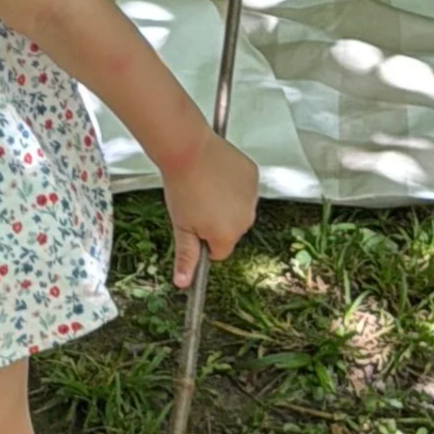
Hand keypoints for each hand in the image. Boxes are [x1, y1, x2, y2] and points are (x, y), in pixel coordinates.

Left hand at [165, 135, 258, 288]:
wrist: (188, 150)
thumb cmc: (182, 187)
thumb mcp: (180, 226)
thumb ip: (186, 256)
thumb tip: (183, 283)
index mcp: (227, 235)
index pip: (219, 252)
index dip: (204, 240)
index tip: (194, 224)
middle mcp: (246, 219)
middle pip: (231, 231)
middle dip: (216, 222)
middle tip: (196, 202)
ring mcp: (252, 197)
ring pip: (238, 209)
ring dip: (226, 203)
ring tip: (205, 186)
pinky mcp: (253, 176)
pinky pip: (244, 189)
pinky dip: (233, 184)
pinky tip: (216, 174)